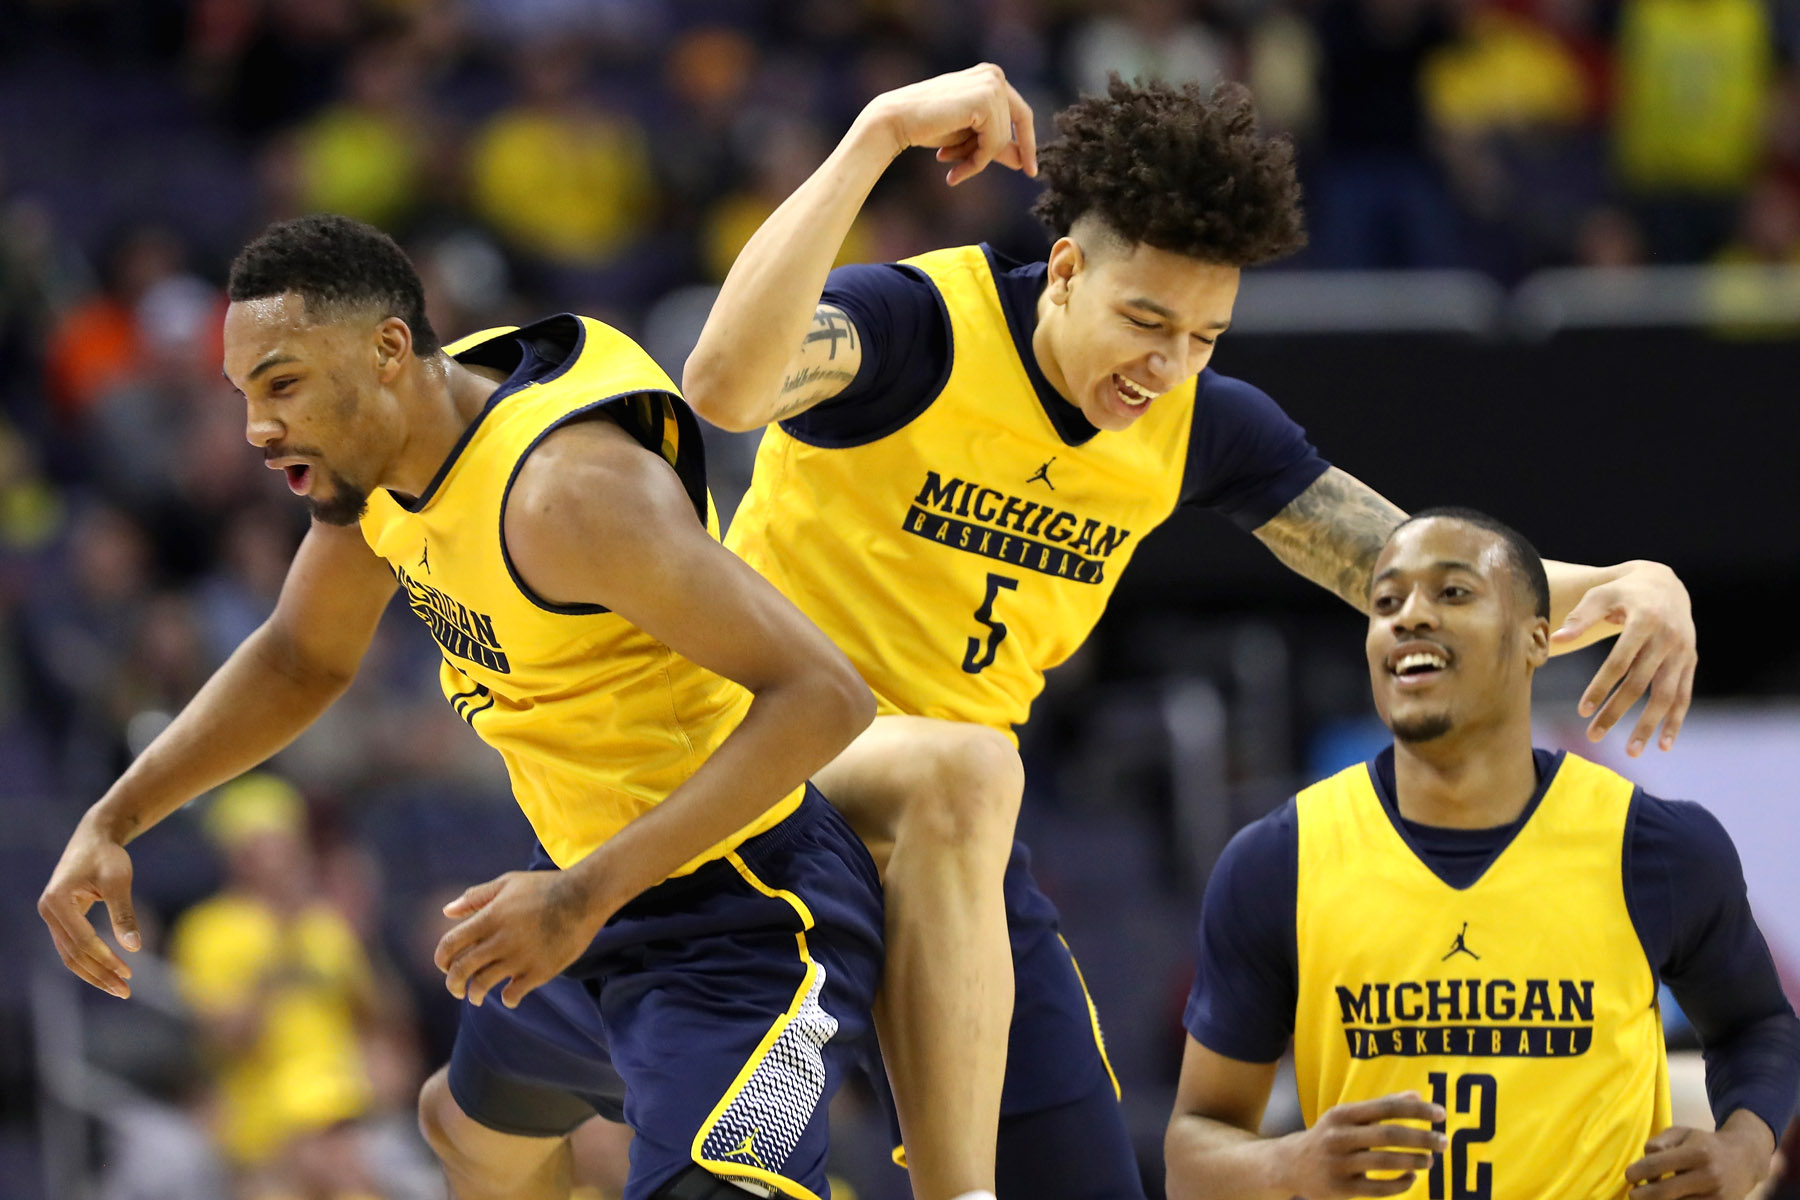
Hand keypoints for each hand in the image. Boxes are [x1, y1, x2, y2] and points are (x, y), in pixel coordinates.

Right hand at [38, 823, 141, 997]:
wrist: (94, 839)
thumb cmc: (107, 856)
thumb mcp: (119, 881)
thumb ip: (124, 914)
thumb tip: (134, 947)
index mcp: (58, 901)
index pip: (83, 940)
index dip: (105, 959)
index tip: (129, 972)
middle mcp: (49, 912)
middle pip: (73, 954)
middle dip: (99, 974)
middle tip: (125, 991)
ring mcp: (52, 917)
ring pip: (70, 955)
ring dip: (94, 973)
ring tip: (120, 988)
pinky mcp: (61, 920)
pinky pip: (73, 948)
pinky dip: (91, 961)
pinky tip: (110, 973)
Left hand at [433, 869, 608, 1008]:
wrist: (585, 896)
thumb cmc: (544, 887)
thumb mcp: (507, 883)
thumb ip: (476, 897)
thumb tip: (447, 911)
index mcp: (490, 917)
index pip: (450, 944)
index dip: (441, 959)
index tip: (444, 966)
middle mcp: (500, 939)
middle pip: (462, 969)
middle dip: (453, 983)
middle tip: (456, 989)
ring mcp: (520, 957)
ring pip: (483, 985)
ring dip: (475, 994)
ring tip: (477, 996)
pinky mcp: (540, 970)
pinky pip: (514, 994)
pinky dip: (507, 999)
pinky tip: (509, 996)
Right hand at [863, 63, 1036, 184]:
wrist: (897, 120)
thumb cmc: (927, 125)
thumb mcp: (968, 136)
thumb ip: (994, 143)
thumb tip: (1023, 161)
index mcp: (991, 77)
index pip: (1020, 115)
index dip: (1027, 143)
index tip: (1031, 171)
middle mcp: (995, 75)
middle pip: (1014, 128)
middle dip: (992, 154)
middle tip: (963, 174)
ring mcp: (992, 85)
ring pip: (1001, 140)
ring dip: (976, 159)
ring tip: (949, 163)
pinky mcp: (984, 100)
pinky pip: (992, 144)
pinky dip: (975, 161)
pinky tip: (951, 166)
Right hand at [1280, 1091, 1446, 1198]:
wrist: (1289, 1165)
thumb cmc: (1329, 1137)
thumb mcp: (1348, 1117)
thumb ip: (1381, 1106)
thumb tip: (1417, 1095)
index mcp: (1342, 1114)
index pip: (1385, 1107)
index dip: (1416, 1110)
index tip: (1441, 1114)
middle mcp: (1338, 1137)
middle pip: (1389, 1135)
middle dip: (1422, 1138)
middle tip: (1444, 1141)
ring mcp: (1338, 1164)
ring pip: (1385, 1163)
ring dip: (1414, 1161)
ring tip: (1430, 1160)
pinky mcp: (1341, 1189)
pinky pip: (1378, 1189)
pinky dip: (1400, 1184)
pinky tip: (1412, 1178)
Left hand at [1552, 561, 1695, 754]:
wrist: (1665, 583)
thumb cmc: (1623, 592)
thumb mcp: (1601, 595)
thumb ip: (1580, 617)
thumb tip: (1556, 641)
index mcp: (1645, 620)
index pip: (1620, 661)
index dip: (1601, 686)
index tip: (1582, 710)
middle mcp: (1668, 638)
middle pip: (1641, 683)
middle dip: (1617, 711)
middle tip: (1592, 736)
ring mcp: (1682, 652)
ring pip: (1666, 695)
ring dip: (1649, 725)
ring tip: (1631, 752)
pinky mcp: (1690, 662)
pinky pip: (1684, 696)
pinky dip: (1675, 721)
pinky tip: (1663, 745)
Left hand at [1625, 1120, 1775, 1198]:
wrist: (1745, 1159)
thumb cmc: (1705, 1143)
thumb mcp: (1682, 1132)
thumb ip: (1659, 1142)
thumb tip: (1645, 1160)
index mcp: (1697, 1153)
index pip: (1656, 1165)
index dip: (1636, 1172)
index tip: (1629, 1175)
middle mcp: (1709, 1176)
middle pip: (1663, 1193)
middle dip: (1641, 1195)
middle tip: (1633, 1194)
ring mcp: (1717, 1197)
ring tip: (1650, 1196)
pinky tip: (1668, 1199)